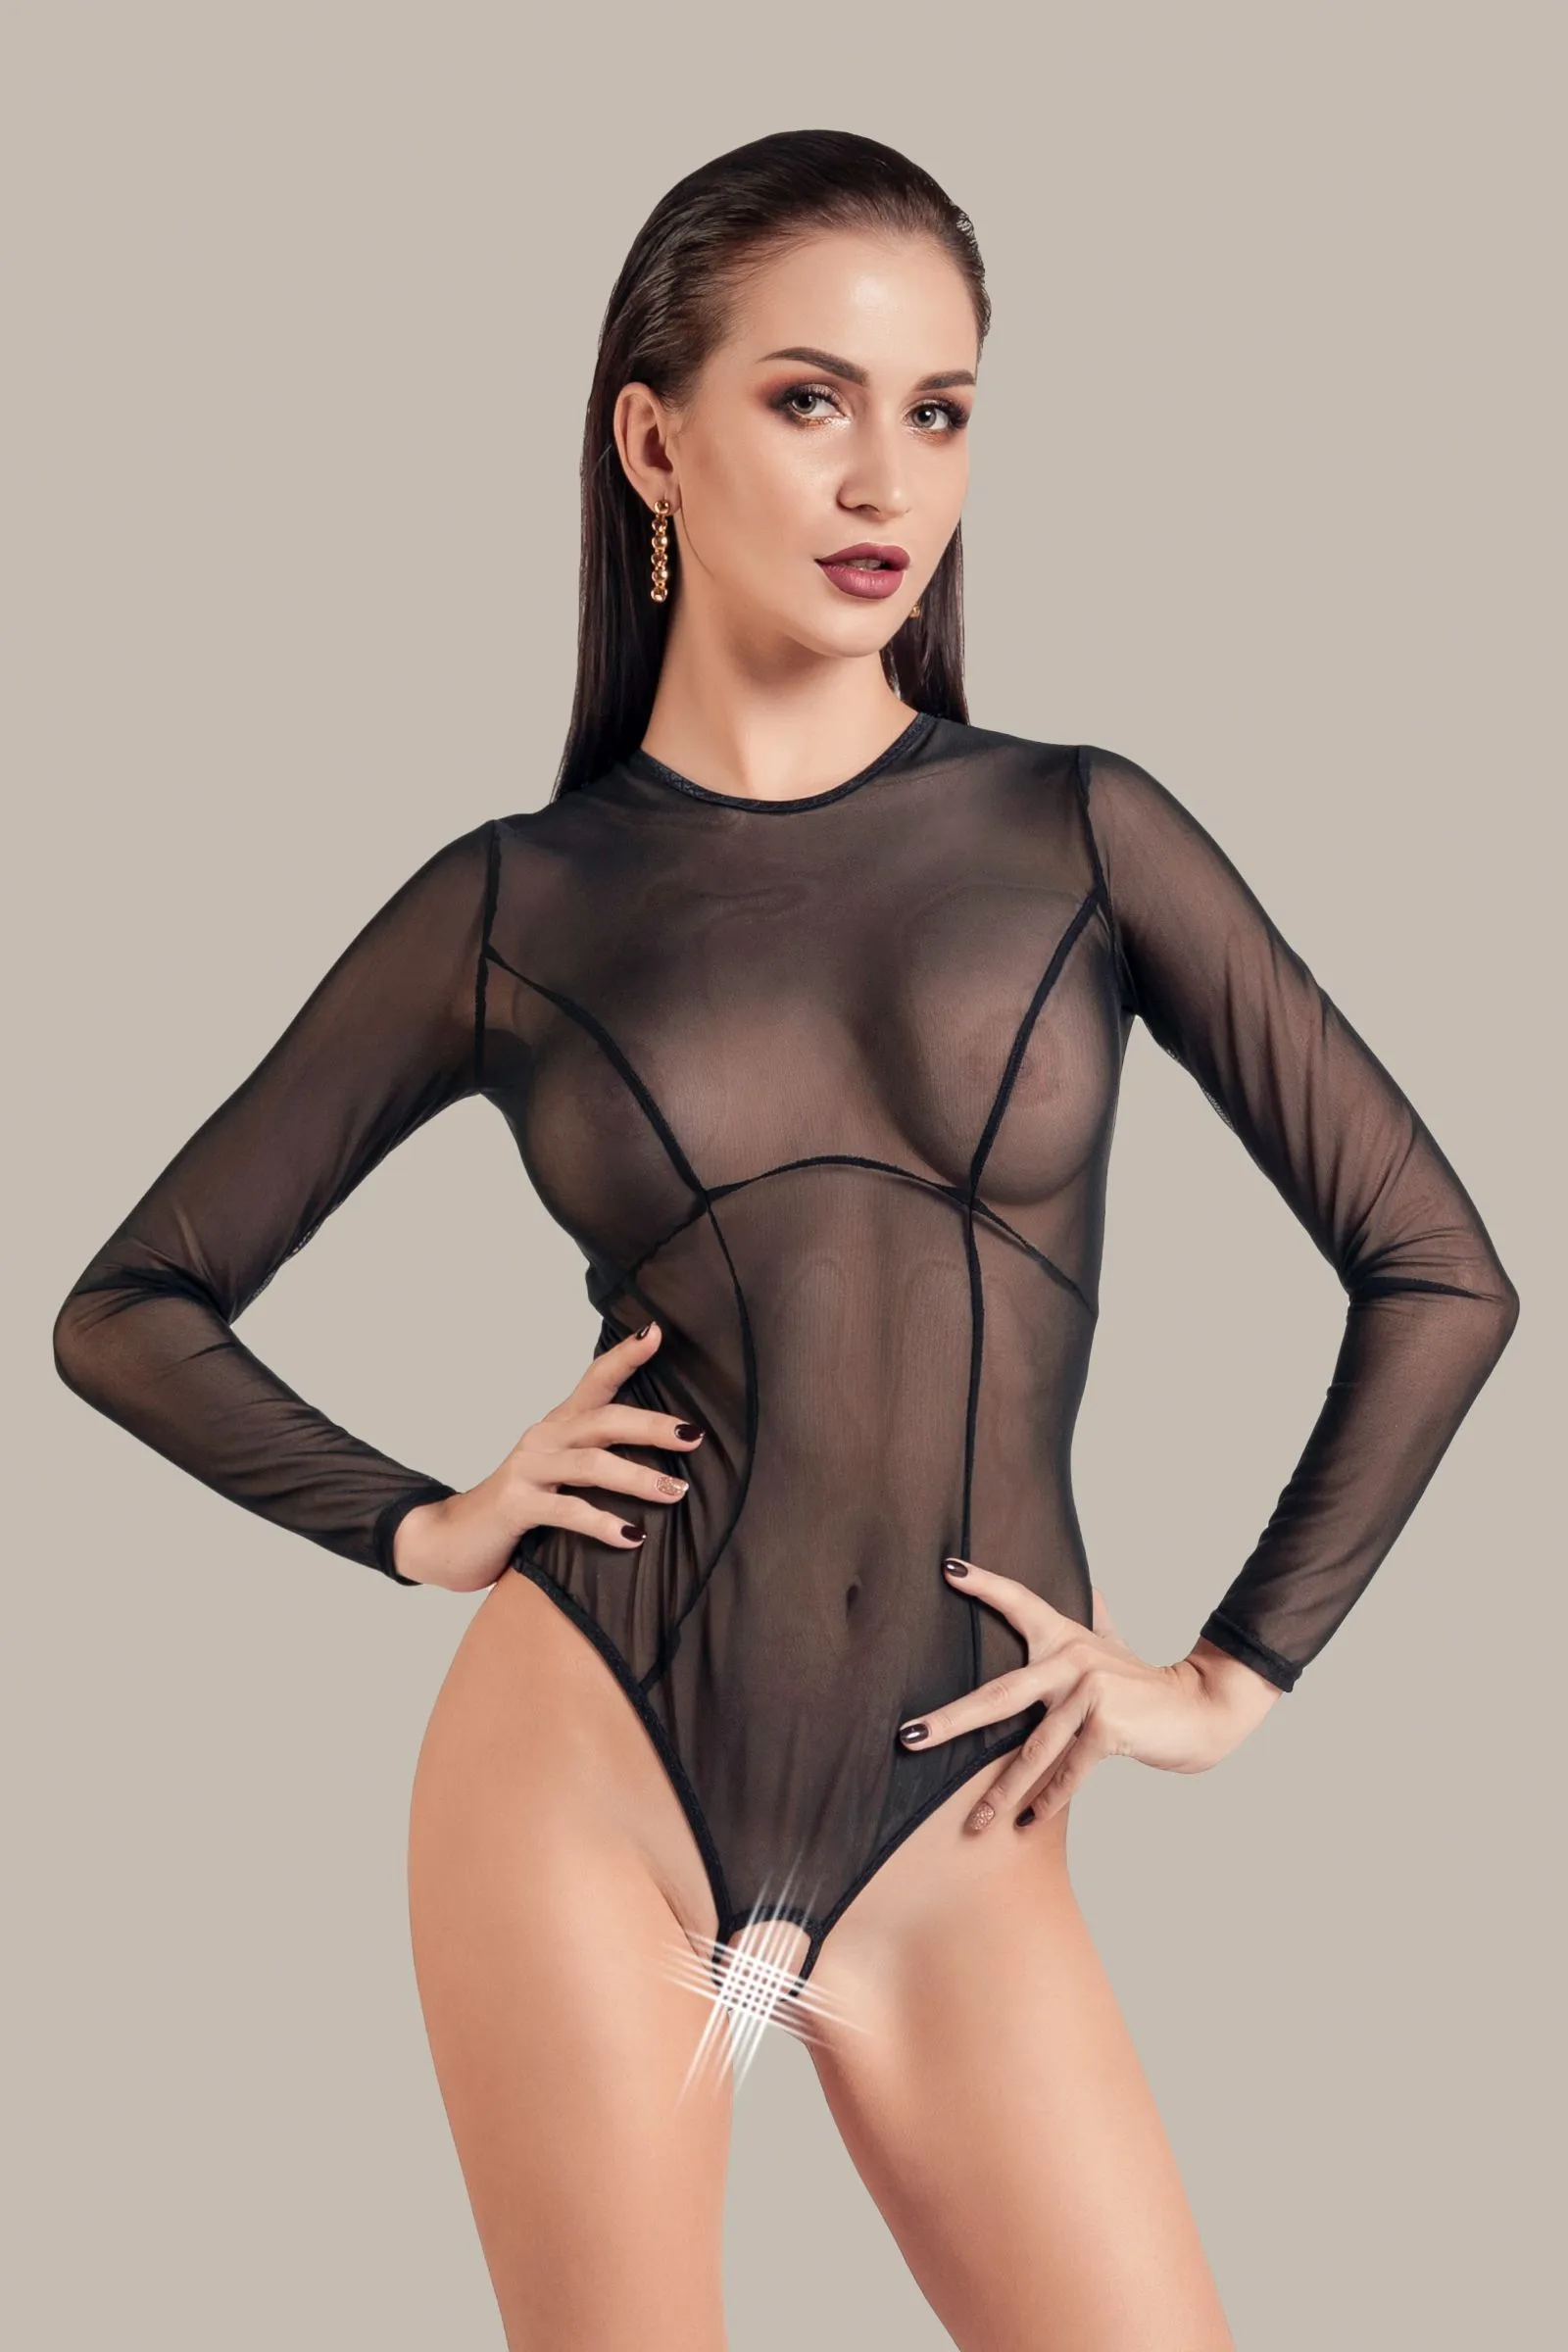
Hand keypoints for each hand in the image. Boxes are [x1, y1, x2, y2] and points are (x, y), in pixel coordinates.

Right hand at [393, 1321, 702, 1591]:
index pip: (595, 1380)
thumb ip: (598, 1462)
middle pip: (604, 1420)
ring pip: (591, 1465)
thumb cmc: (521, 1507)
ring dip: (639, 1478)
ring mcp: (528, 1469)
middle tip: (694, 1436)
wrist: (453, 1539)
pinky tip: (633, 1537)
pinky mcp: (517, 1504)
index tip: (655, 1332)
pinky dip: (604, 1524)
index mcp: (559, 1426)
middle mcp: (544, 1438)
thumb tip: (667, 1466)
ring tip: (677, 1492)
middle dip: (653, 1426)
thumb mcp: (561, 1476)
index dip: (625, 1356)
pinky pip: (568, 1511)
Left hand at [897, 1557, 1284, 1830]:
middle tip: (910, 1738)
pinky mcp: (1107, 1726)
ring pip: (1033, 1750)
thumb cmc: (1146, 1685)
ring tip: (973, 1821)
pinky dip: (1048, 1801)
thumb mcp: (1116, 1647)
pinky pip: (1068, 1771)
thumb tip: (1092, 1588)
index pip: (1020, 1602)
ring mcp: (1090, 1692)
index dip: (985, 1585)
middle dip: (951, 1721)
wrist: (1200, 1709)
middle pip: (999, 1694)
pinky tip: (1027, 1824)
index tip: (949, 1570)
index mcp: (1065, 1638)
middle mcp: (1072, 1659)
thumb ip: (1098, 1620)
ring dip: (1001, 1792)